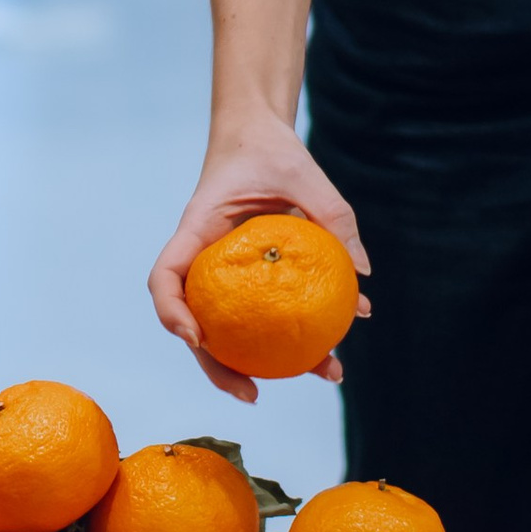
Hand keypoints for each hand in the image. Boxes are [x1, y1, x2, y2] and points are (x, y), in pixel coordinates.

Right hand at [149, 118, 371, 403]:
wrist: (260, 137)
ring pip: (237, 327)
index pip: (166, 277)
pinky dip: (301, 330)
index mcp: (197, 230)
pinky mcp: (254, 277)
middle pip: (196, 323)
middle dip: (218, 367)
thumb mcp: (302, 172)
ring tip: (324, 374)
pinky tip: (341, 341)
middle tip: (251, 394)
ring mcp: (227, 272)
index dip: (173, 313)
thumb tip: (363, 270)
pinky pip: (270, 310)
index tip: (197, 339)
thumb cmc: (270, 148)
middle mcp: (206, 259)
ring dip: (271, 361)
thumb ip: (332, 213)